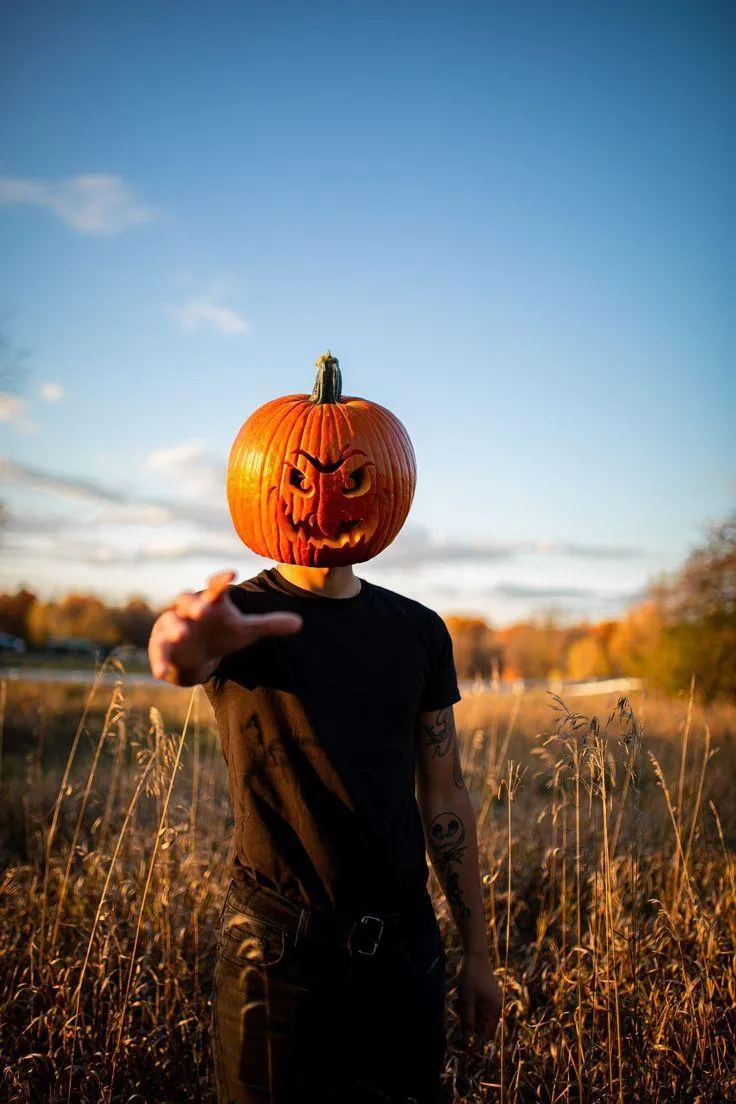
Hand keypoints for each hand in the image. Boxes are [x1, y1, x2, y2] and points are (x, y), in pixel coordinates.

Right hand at [148, 570, 302, 683]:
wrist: (196, 654)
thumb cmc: (222, 634)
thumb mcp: (246, 630)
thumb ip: (269, 624)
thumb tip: (300, 622)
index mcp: (211, 603)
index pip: (215, 587)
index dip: (222, 580)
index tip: (232, 574)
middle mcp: (190, 610)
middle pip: (188, 600)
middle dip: (195, 604)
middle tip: (203, 609)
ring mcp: (174, 627)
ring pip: (170, 622)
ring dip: (175, 627)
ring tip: (183, 634)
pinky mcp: (162, 646)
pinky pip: (159, 652)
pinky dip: (160, 661)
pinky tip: (160, 673)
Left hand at [457, 949, 501, 1048]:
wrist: (475, 955)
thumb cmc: (471, 977)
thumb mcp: (466, 999)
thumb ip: (468, 1019)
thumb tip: (469, 1038)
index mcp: (494, 1010)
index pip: (488, 1034)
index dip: (479, 1043)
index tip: (468, 1048)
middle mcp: (495, 1007)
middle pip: (482, 1025)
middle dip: (469, 1023)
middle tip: (459, 1009)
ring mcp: (491, 1000)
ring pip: (478, 1015)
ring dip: (467, 1012)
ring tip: (459, 998)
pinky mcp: (486, 994)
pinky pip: (477, 1006)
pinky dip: (469, 1005)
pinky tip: (462, 994)